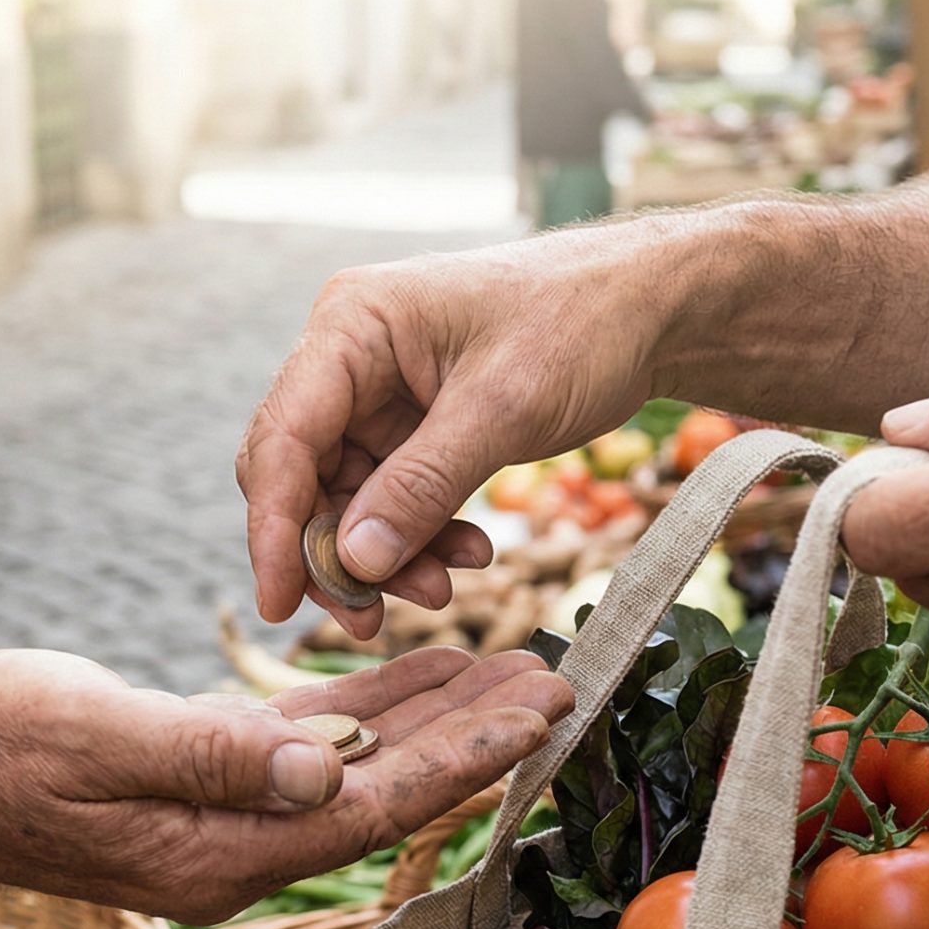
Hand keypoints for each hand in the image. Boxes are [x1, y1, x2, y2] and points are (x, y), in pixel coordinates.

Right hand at [0, 647, 573, 921]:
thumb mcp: (93, 736)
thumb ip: (210, 755)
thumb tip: (325, 773)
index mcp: (220, 851)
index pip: (372, 807)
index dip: (462, 758)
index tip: (541, 710)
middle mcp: (237, 848)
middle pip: (385, 791)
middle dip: (475, 737)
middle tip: (563, 680)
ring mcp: (221, 820)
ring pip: (357, 768)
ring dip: (435, 718)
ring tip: (516, 666)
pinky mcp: (204, 783)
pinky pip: (309, 749)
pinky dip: (369, 708)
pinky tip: (419, 672)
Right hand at [236, 228, 685, 636]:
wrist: (654, 309)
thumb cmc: (582, 324)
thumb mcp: (503, 409)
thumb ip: (422, 486)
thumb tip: (352, 563)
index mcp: (351, 326)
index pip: (282, 438)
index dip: (274, 528)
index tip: (278, 604)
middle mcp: (350, 357)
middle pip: (303, 476)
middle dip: (337, 552)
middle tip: (371, 619)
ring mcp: (381, 393)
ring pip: (349, 498)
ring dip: (388, 554)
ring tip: (444, 590)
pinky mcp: (416, 424)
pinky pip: (395, 497)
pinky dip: (423, 535)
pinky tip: (471, 554)